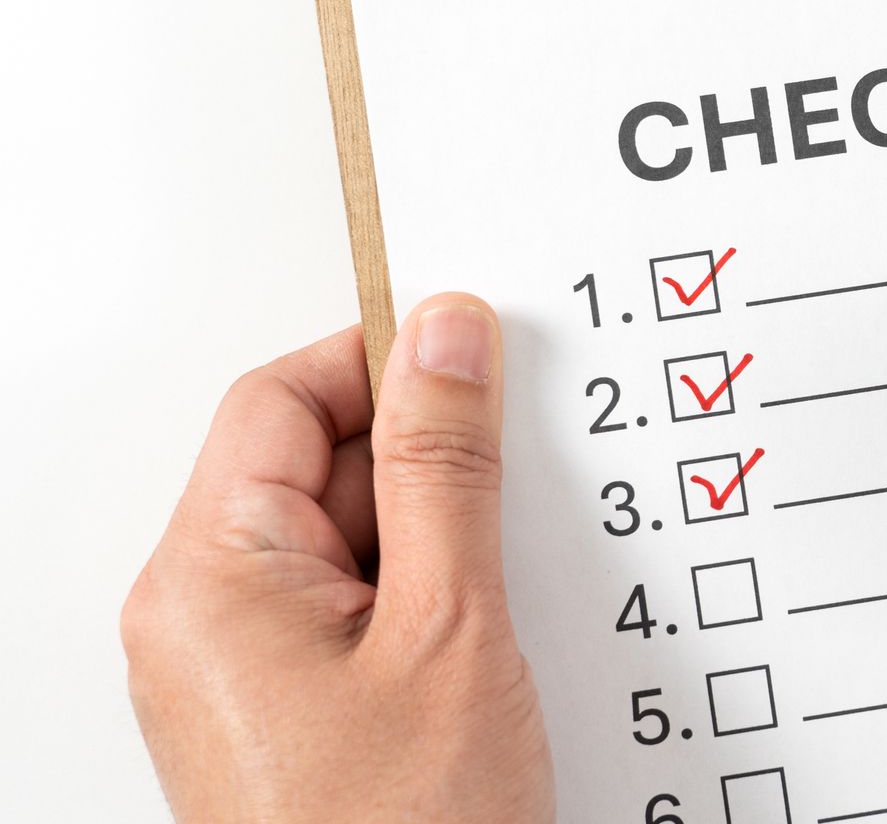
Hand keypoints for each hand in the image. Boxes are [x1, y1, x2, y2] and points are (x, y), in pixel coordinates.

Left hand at [122, 295, 552, 821]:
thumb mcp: (450, 625)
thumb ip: (445, 466)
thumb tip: (445, 337)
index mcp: (208, 577)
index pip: (281, 399)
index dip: (382, 360)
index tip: (476, 353)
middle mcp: (201, 617)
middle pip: (312, 464)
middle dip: (425, 458)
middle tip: (522, 478)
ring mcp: (241, 670)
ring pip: (346, 538)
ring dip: (438, 534)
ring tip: (510, 584)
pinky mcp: (288, 711)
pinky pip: (355, 606)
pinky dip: (428, 595)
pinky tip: (492, 631)